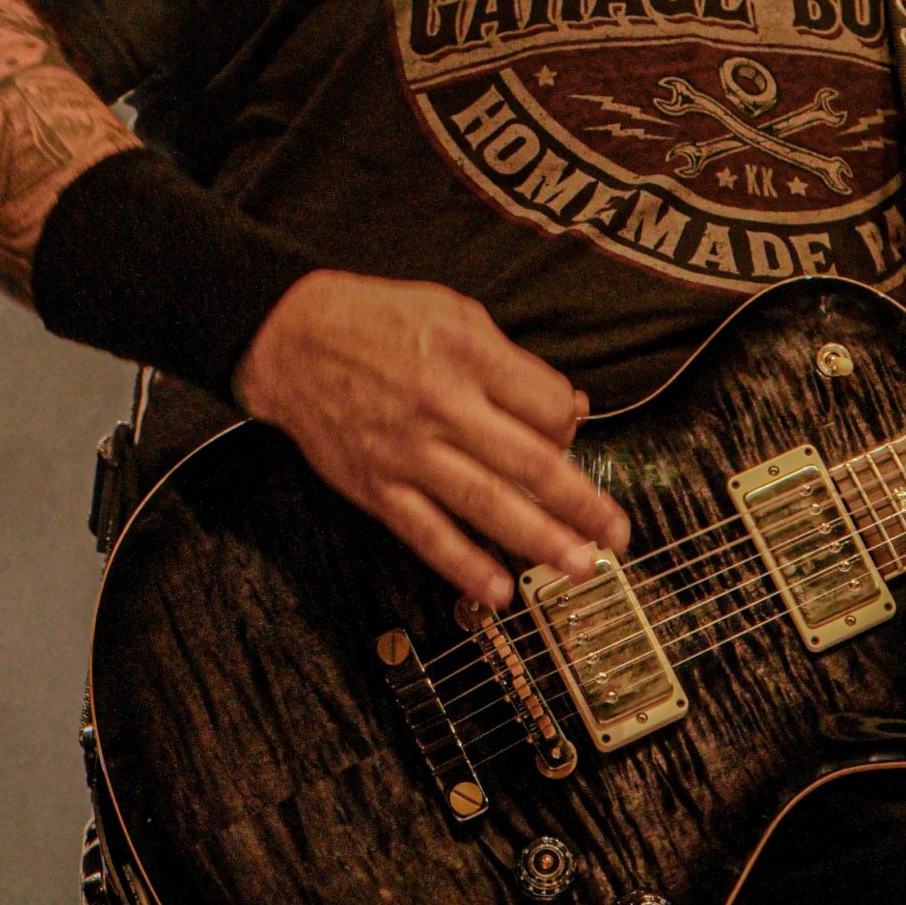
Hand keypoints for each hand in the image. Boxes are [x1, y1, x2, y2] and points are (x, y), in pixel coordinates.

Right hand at [232, 271, 628, 609]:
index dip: (572, 424)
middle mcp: (442, 407)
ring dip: (539, 540)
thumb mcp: (454, 313)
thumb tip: (571, 407)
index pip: (547, 405)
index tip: (574, 434)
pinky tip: (498, 592)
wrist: (289, 339)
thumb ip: (513, 362)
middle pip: (529, 462)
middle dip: (581, 504)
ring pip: (486, 504)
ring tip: (579, 566)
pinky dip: (463, 565)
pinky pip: (426, 533)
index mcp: (468, 356)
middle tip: (616, 534)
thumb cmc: (377, 320)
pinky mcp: (376, 486)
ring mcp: (408, 452)